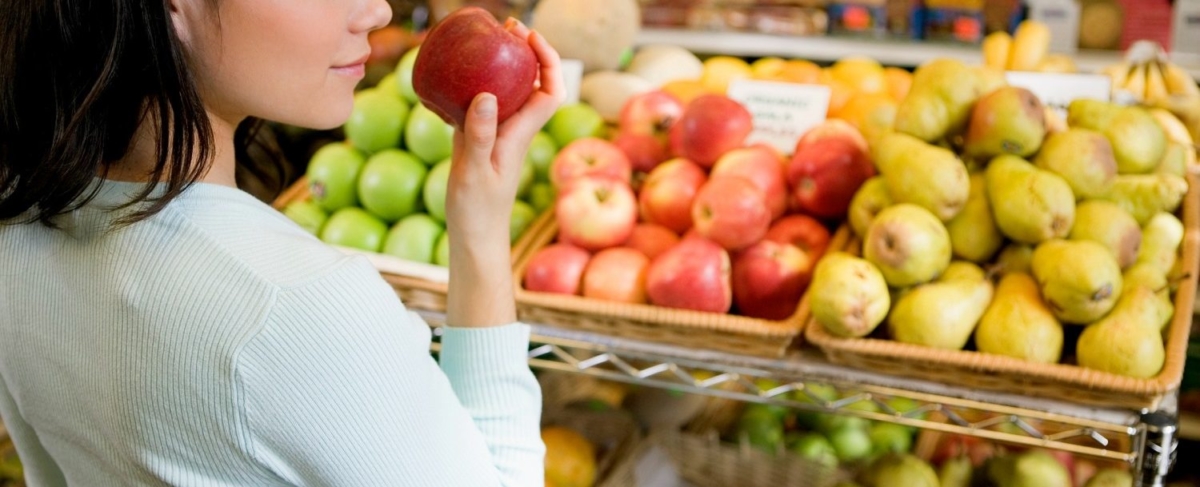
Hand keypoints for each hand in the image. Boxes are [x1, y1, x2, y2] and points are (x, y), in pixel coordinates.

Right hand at [443, 20, 563, 327]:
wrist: (475, 240)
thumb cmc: (477, 212)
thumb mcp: (474, 171)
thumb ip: (479, 134)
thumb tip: (488, 95)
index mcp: (520, 134)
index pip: (550, 90)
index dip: (547, 60)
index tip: (529, 37)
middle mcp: (514, 131)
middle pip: (533, 83)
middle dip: (526, 52)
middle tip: (506, 28)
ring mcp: (497, 135)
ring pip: (509, 92)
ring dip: (504, 65)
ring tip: (487, 42)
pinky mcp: (479, 142)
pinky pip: (483, 104)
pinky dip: (477, 86)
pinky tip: (457, 77)